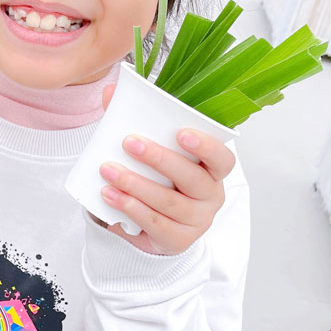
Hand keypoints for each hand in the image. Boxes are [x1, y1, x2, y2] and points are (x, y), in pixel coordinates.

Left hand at [92, 83, 235, 254]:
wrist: (151, 227)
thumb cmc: (158, 181)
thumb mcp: (150, 154)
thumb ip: (134, 123)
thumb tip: (112, 91)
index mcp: (211, 171)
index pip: (223, 159)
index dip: (207, 146)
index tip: (181, 132)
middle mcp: (211, 196)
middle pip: (192, 178)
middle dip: (159, 159)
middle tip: (128, 142)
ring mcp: (197, 221)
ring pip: (169, 202)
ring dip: (136, 184)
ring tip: (108, 170)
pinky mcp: (177, 239)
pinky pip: (154, 223)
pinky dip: (130, 208)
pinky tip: (109, 195)